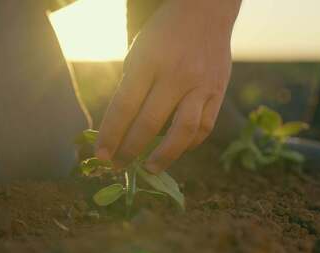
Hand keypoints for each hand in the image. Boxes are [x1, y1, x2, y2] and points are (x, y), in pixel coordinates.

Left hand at [96, 0, 240, 172]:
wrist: (206, 12)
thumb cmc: (164, 34)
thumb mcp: (139, 53)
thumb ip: (131, 88)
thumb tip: (119, 129)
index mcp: (148, 61)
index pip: (124, 107)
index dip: (110, 135)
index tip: (101, 155)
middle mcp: (176, 74)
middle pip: (150, 123)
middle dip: (130, 150)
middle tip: (119, 166)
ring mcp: (201, 84)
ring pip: (183, 131)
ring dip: (164, 156)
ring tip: (149, 169)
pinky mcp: (218, 91)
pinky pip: (204, 126)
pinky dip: (189, 143)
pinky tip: (177, 150)